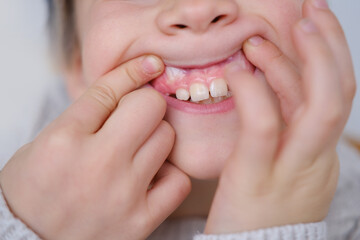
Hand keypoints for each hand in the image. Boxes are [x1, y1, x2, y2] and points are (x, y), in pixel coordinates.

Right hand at [0, 55, 190, 239]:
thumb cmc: (36, 189)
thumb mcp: (47, 141)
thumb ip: (87, 110)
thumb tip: (133, 78)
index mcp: (64, 139)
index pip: (110, 89)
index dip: (133, 71)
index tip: (150, 64)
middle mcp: (96, 163)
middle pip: (149, 107)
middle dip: (146, 105)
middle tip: (136, 119)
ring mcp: (122, 194)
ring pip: (167, 138)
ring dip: (157, 138)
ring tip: (138, 151)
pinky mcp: (140, 221)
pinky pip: (180, 181)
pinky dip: (170, 173)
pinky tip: (152, 177)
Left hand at [205, 0, 355, 233]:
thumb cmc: (259, 209)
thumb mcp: (281, 167)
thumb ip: (281, 129)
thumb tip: (263, 86)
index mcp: (320, 154)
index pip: (337, 94)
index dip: (331, 53)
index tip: (313, 21)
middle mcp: (316, 158)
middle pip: (339, 92)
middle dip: (328, 45)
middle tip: (309, 9)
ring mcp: (292, 168)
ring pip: (316, 105)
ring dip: (294, 62)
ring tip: (263, 35)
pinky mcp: (256, 178)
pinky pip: (264, 126)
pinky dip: (254, 92)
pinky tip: (236, 71)